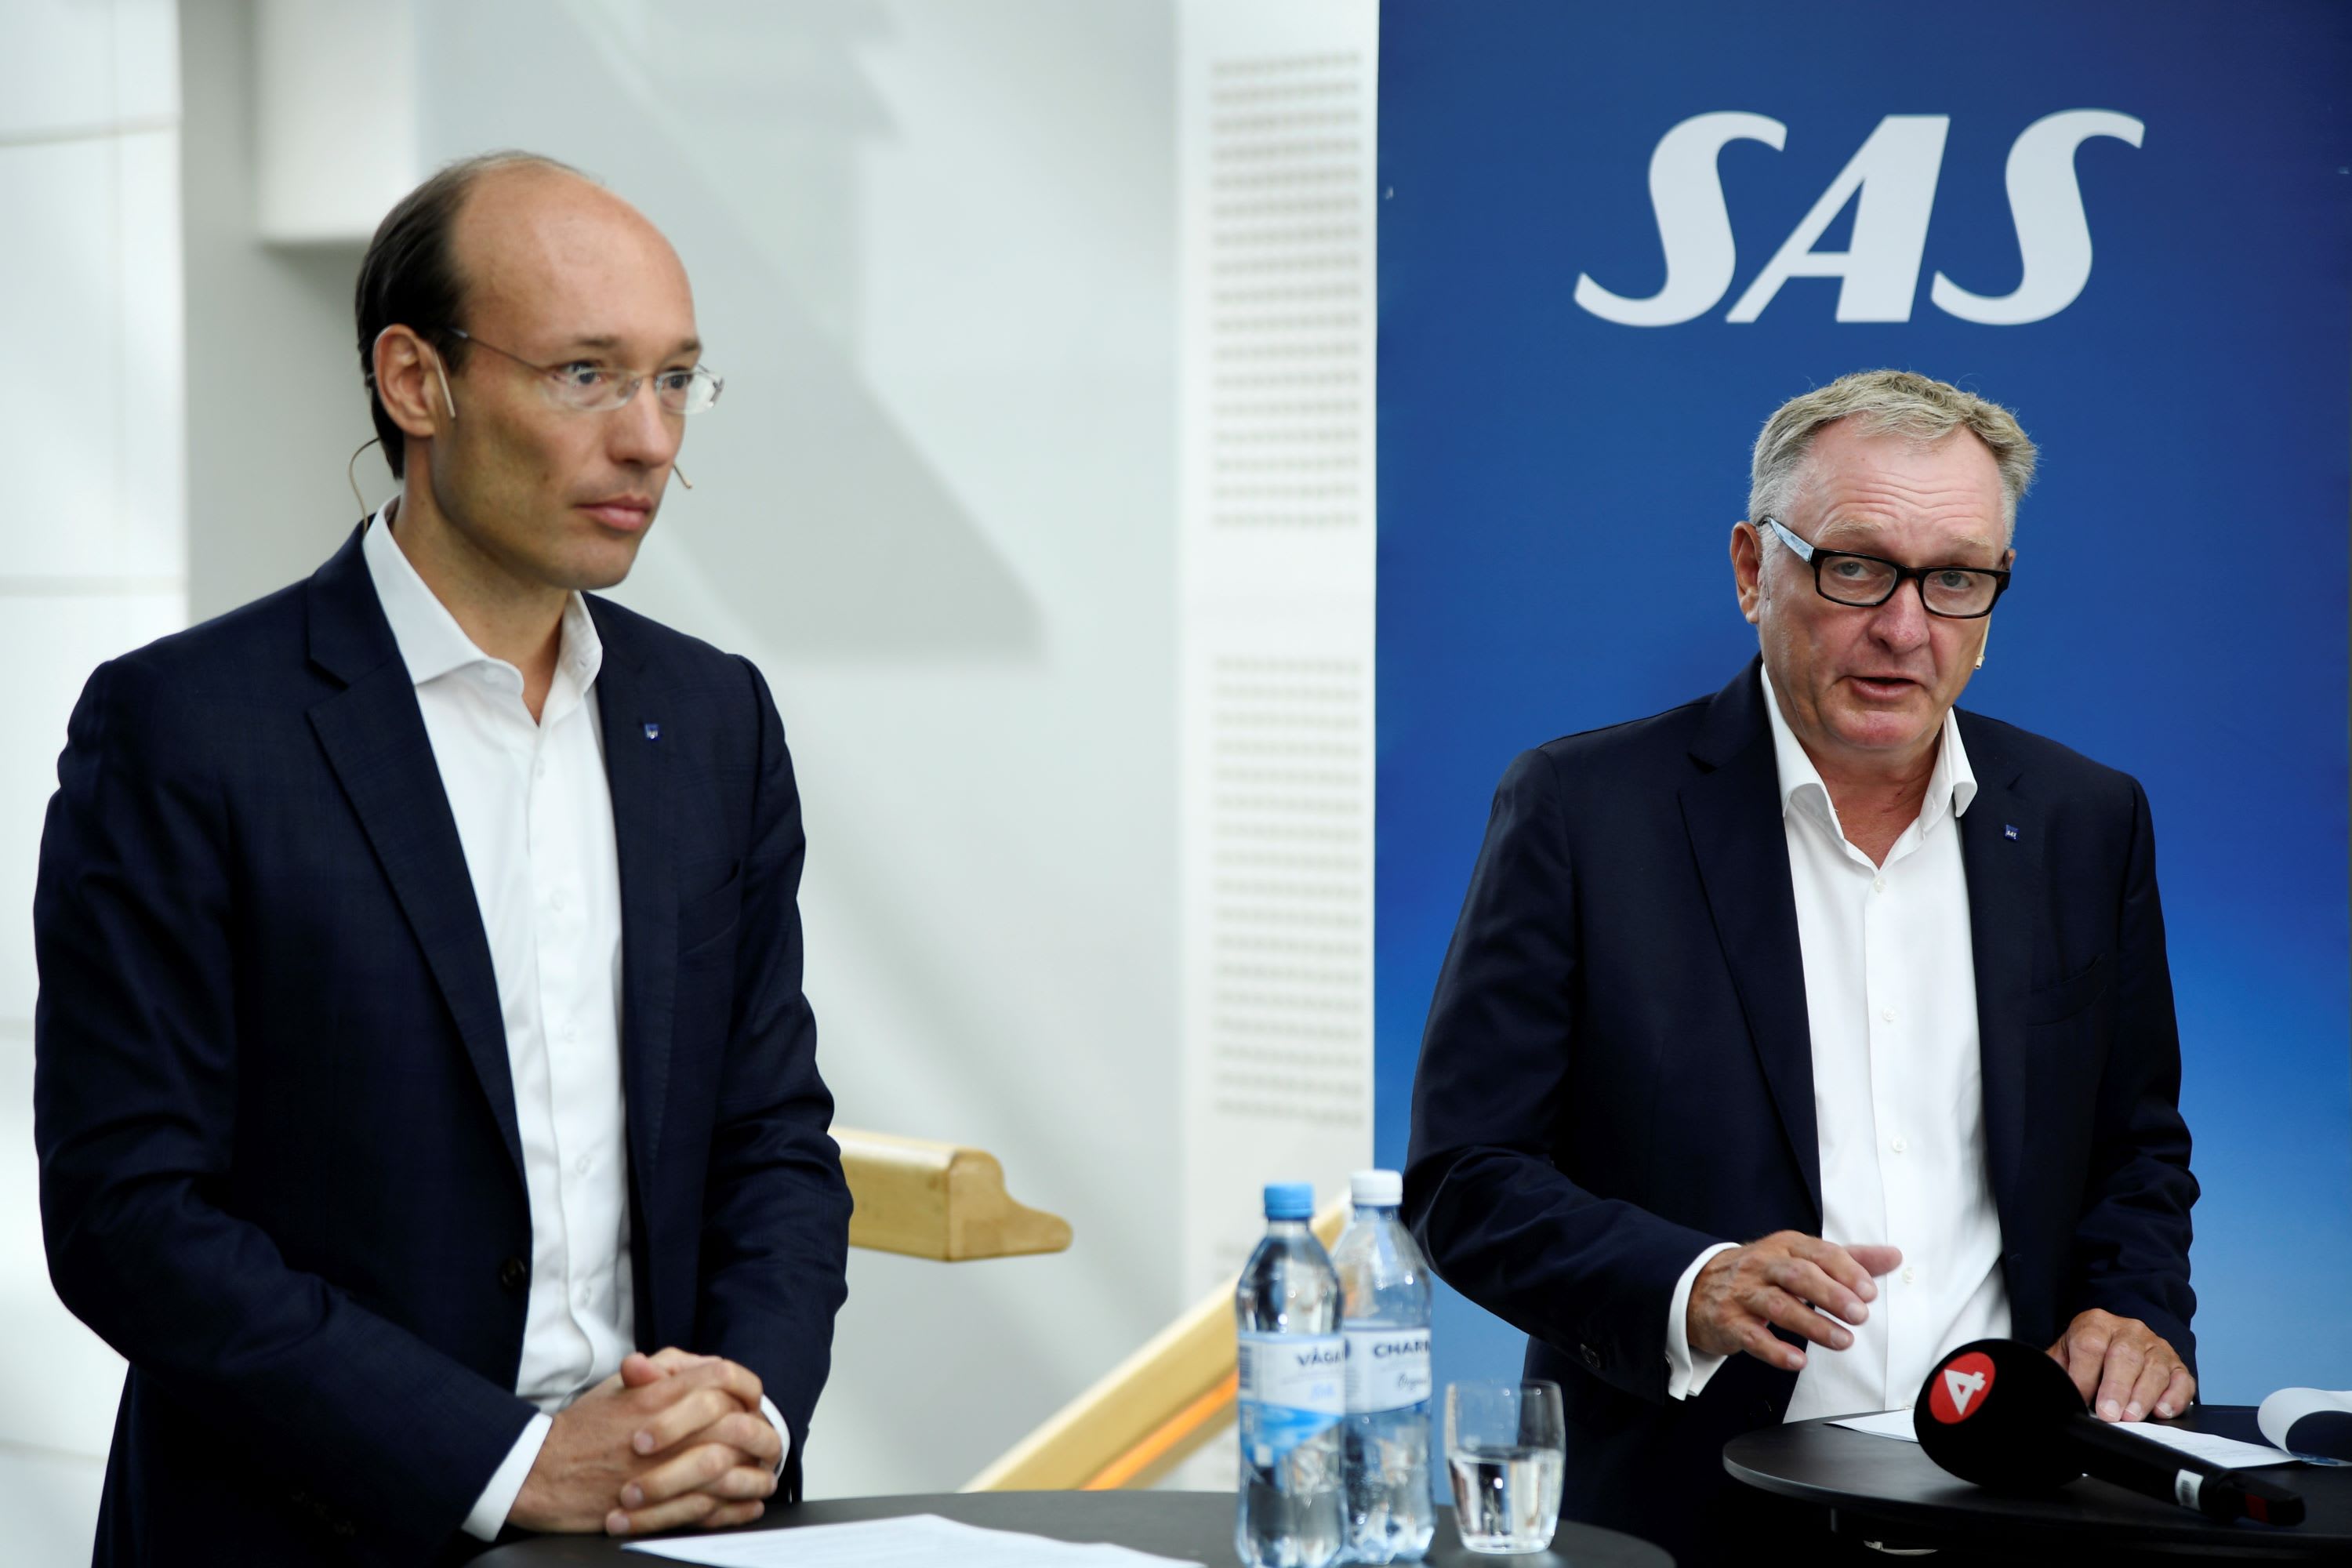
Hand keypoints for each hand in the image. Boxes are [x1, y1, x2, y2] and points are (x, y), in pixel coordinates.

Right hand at [508, 1352, 769, 1533]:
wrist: (539, 1473)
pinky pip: (712, 1507)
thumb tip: (698, 1364)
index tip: (751, 1399)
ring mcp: (663, 1470)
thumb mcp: (618, 1386)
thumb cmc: (579, 1430)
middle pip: (735, 1421)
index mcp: (657, 1394)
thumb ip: (660, 1370)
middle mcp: (666, 1429)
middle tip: (765, 1437)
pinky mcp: (658, 1506)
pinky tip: (749, 1503)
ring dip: (754, 1472)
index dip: (745, 1387)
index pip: (723, 1377)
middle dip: (759, 1429)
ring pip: (729, 1467)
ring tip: (764, 1474)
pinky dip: (737, 1506)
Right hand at [1687, 1232, 1902, 1372]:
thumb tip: (1893, 1256)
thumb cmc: (1762, 1272)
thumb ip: (1848, 1259)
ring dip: (1812, 1325)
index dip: (1845, 1271)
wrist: (1699, 1286)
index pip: (1818, 1253)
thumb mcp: (1801, 1257)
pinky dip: (1775, 1350)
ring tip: (1843, 1341)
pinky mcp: (1729, 1322)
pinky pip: (1751, 1336)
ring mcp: (1743, 1294)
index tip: (1869, 1292)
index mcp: (1785, 1246)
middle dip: (1831, 1295)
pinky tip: (1797, 1361)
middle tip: (1859, 1315)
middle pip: (1797, 1275)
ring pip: (1778, 1306)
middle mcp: (1762, 1266)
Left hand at [2048, 1309, 2194, 1421]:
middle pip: (2124, 1355)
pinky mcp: (2177, 1365)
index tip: (2080, 1397)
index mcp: (2096, 1323)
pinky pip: (2181, 1381)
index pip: (2089, 1344)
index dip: (2084, 1373)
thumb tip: (2047, 1388)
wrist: (2117, 1342)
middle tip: (2109, 1413)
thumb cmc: (2088, 1354)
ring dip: (2143, 1395)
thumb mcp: (2065, 1354)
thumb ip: (2056, 1369)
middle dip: (2116, 1387)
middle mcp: (2130, 1330)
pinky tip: (2162, 1411)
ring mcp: (2156, 1346)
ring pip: (2154, 1369)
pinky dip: (2174, 1397)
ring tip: (2132, 1416)